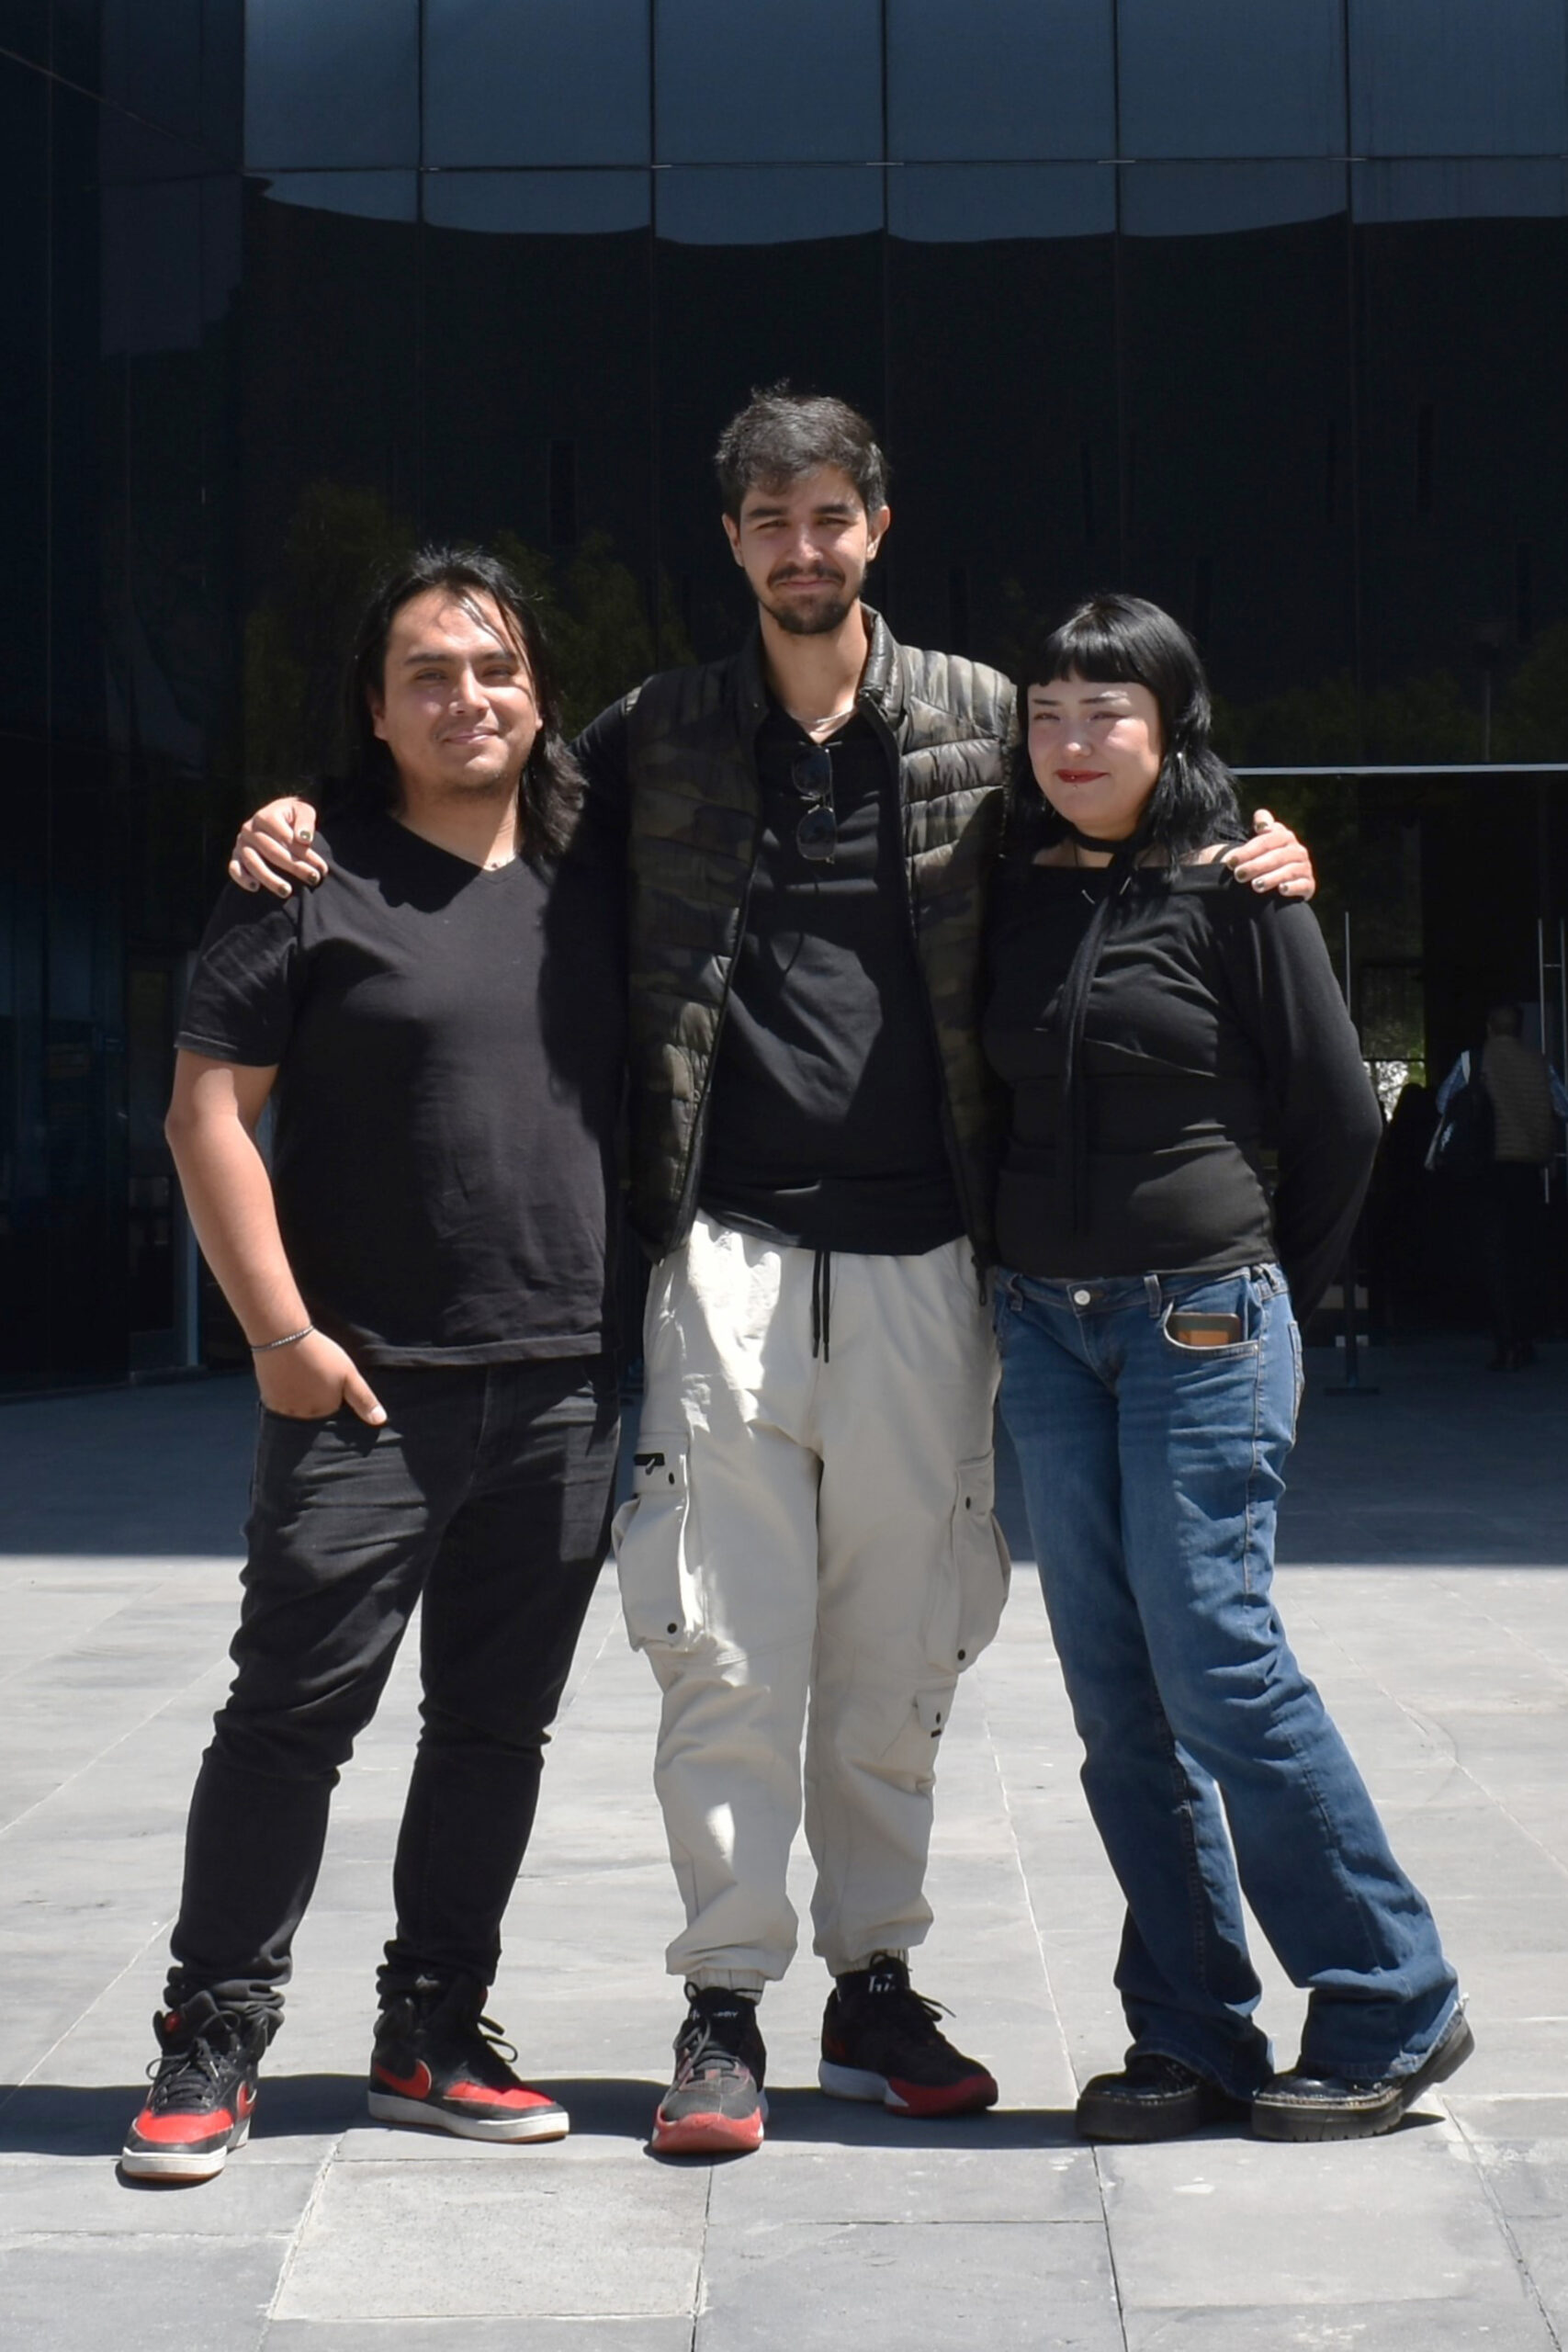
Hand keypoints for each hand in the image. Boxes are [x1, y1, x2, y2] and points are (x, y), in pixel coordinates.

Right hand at [229, 797, 328, 898]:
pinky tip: (255, 888)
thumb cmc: (293, 817)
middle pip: (272, 852)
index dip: (305, 854)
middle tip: (313, 879)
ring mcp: (241, 843)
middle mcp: (249, 829)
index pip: (286, 838)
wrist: (277, 817)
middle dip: (295, 868)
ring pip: (253, 863)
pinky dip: (242, 879)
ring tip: (287, 891)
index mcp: (265, 816)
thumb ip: (306, 822)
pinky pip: (234, 868)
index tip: (322, 868)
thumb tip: (304, 839)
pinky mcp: (236, 856)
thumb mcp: (304, 811)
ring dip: (270, 879)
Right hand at [254, 1330, 385, 1424]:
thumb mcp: (349, 1375)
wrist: (282, 1338)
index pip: (333, 1415)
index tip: (334, 1387)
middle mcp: (302, 1416)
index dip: (336, 1401)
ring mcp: (283, 1409)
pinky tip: (288, 1381)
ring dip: (299, 1401)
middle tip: (315, 1381)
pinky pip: (279, 1405)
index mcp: (323, 1411)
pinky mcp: (267, 1398)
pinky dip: (284, 1397)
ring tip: (303, 1380)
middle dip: (317, 1405)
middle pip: (313, 1416)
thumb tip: (380, 1421)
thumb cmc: (320, 1355)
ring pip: (296, 1411)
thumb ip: (364, 1399)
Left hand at [1224, 809, 1315, 899]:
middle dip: (1256, 866)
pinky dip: (1293, 887)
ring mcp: (1304, 866)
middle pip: (1276, 856)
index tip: (1230, 862)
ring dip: (1272, 878)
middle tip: (1238, 875)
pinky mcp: (1309, 884)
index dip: (1248, 850)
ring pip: (1289, 870)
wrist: (1277, 882)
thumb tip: (1262, 825)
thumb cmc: (1262, 858)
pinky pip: (1303, 884)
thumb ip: (1260, 825)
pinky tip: (1282, 890)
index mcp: (1284, 836)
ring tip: (1256, 885)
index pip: (1267, 840)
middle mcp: (1297, 850)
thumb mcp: (1259, 841)